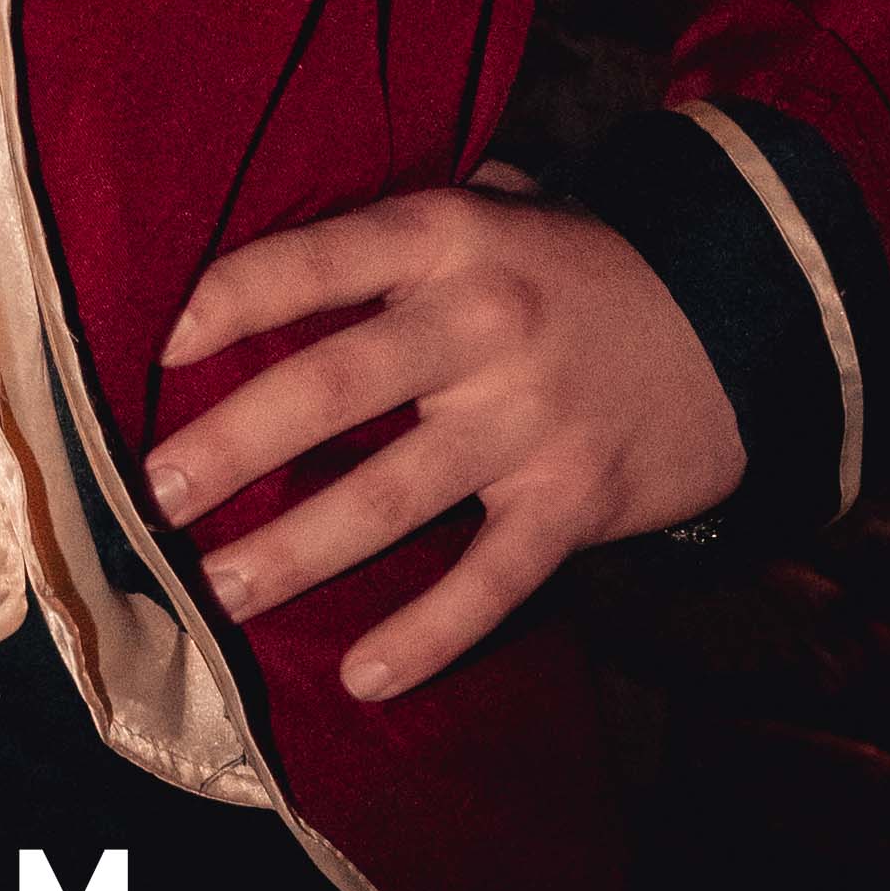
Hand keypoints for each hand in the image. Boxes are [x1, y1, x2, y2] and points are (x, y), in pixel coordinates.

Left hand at [145, 167, 742, 701]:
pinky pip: (487, 581)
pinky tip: (361, 677)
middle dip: (235, 441)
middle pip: (335, 385)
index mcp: (448, 237)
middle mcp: (480, 323)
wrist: (734, 317)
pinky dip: (427, 635)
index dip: (234, 300)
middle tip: (156, 493)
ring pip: (392, 496)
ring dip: (296, 550)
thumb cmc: (571, 268)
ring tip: (220, 587)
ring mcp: (528, 420)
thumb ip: (395, 240)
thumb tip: (264, 272)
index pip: (317, 261)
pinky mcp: (572, 503)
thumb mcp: (492, 213)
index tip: (162, 349)